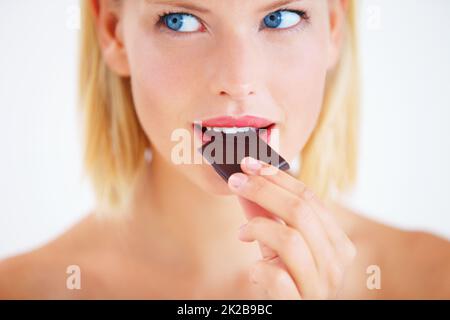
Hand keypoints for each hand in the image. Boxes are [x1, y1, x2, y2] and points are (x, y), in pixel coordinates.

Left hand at [228, 157, 355, 298]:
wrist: (293, 314)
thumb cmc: (287, 280)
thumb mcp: (280, 245)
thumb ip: (268, 215)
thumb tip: (247, 179)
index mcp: (337, 243)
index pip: (309, 198)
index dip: (277, 177)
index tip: (250, 164)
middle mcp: (336, 263)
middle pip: (300, 211)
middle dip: (263, 189)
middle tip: (235, 181)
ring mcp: (320, 286)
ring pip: (290, 238)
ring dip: (258, 228)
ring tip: (242, 234)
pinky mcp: (300, 304)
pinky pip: (276, 275)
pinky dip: (258, 268)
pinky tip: (254, 270)